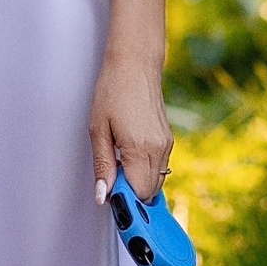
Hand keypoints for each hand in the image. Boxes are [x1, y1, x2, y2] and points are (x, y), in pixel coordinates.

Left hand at [90, 43, 171, 204]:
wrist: (135, 65)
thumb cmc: (113, 90)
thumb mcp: (98, 130)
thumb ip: (102, 166)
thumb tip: (103, 196)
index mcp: (140, 147)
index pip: (138, 192)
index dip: (123, 201)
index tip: (110, 199)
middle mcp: (158, 148)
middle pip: (149, 192)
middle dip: (131, 194)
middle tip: (111, 181)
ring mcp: (166, 144)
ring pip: (156, 181)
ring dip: (137, 182)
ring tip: (118, 165)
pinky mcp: (168, 140)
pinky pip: (159, 167)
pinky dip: (144, 171)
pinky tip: (128, 157)